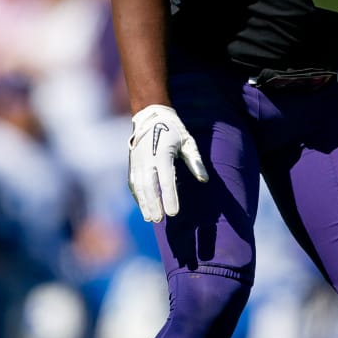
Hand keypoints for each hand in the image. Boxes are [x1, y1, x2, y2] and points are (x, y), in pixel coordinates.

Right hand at [128, 104, 208, 222]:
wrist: (151, 116)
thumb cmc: (174, 130)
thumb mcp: (188, 143)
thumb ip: (195, 162)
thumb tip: (204, 179)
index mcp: (163, 155)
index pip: (166, 181)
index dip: (169, 198)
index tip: (173, 213)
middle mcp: (148, 160)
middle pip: (150, 187)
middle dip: (154, 205)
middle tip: (159, 220)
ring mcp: (138, 162)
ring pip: (139, 187)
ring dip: (144, 204)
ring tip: (150, 219)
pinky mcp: (132, 163)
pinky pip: (133, 183)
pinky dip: (137, 196)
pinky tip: (143, 206)